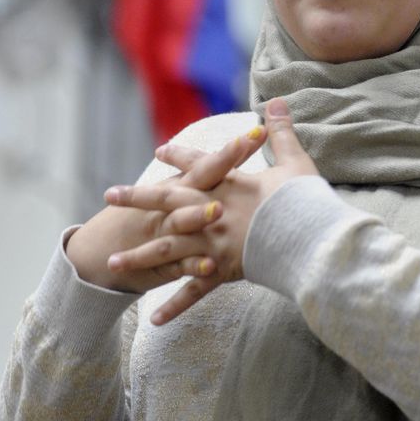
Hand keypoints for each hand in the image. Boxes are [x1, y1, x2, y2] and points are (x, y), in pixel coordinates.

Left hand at [105, 99, 318, 322]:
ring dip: (138, 258)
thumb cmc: (303, 201)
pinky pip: (194, 292)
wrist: (309, 238)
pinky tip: (154, 320)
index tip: (159, 152)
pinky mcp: (222, 271)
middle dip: (137, 199)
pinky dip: (175, 306)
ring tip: (111, 264)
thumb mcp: (295, 162)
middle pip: (167, 204)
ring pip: (167, 251)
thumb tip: (277, 100)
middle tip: (109, 195)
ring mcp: (212, 245)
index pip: (199, 168)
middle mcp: (211, 214)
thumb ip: (281, 133)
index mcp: (227, 187)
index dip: (180, 159)